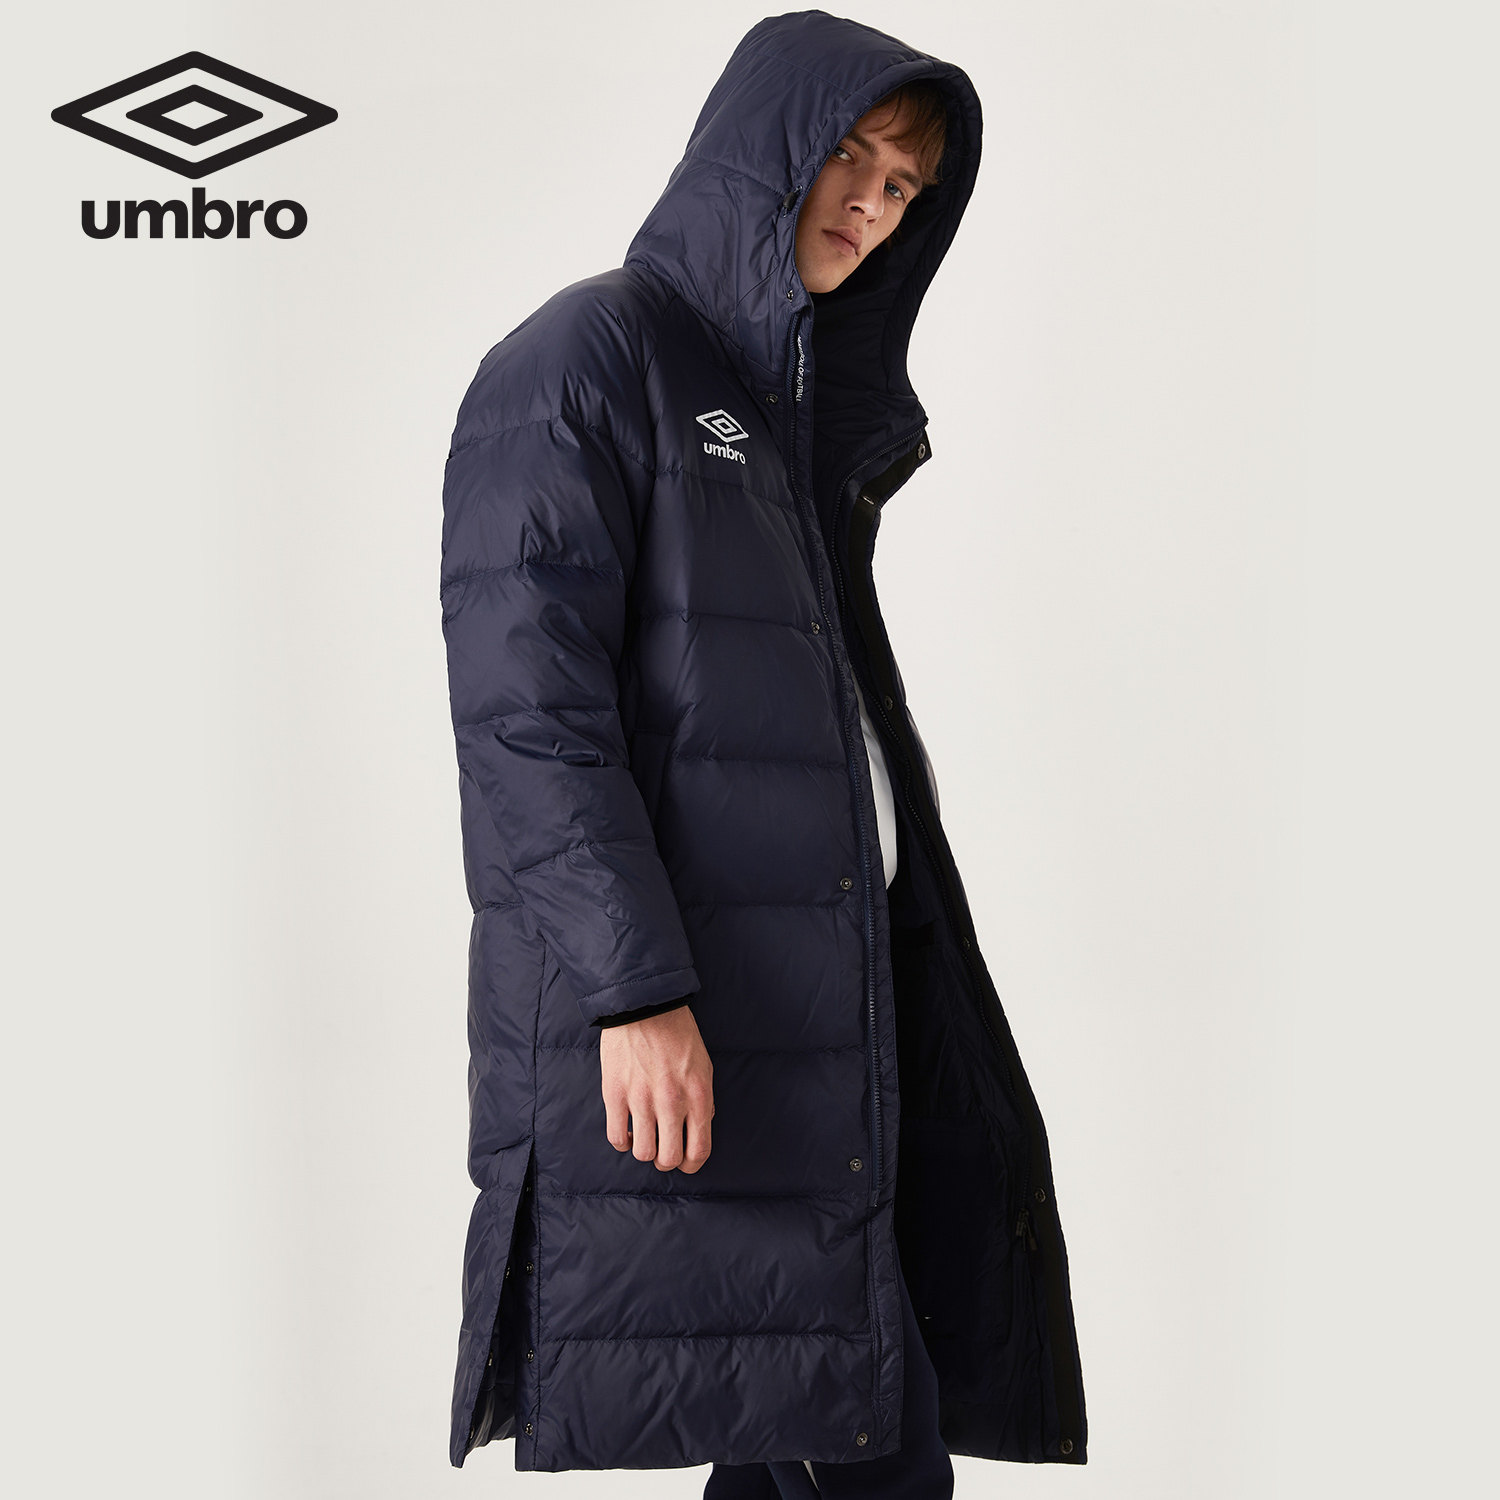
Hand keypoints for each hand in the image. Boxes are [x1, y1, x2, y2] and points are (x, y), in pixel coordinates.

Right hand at [599, 1006, 713, 1172]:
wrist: (646, 1006)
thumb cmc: (678, 1035)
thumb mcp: (704, 1066)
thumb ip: (703, 1100)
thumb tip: (700, 1126)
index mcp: (698, 1096)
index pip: (699, 1150)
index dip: (692, 1164)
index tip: (685, 1163)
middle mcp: (671, 1103)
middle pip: (668, 1159)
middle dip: (667, 1161)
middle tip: (663, 1151)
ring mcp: (641, 1099)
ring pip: (643, 1153)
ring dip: (644, 1150)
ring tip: (644, 1137)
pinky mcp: (615, 1094)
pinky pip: (617, 1137)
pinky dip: (622, 1141)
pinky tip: (626, 1130)